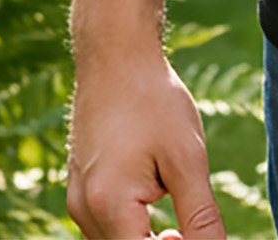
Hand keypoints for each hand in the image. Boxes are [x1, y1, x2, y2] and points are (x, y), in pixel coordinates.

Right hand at [67, 46, 224, 239]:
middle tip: (192, 227)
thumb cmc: (154, 100)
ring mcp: (77, 200)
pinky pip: (107, 226)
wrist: (116, 55)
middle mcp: (84, 210)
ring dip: (146, 237)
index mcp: (108, 206)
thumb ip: (200, 215)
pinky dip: (133, 224)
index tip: (198, 234)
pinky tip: (156, 190)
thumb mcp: (187, 157)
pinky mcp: (80, 189)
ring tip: (175, 201)